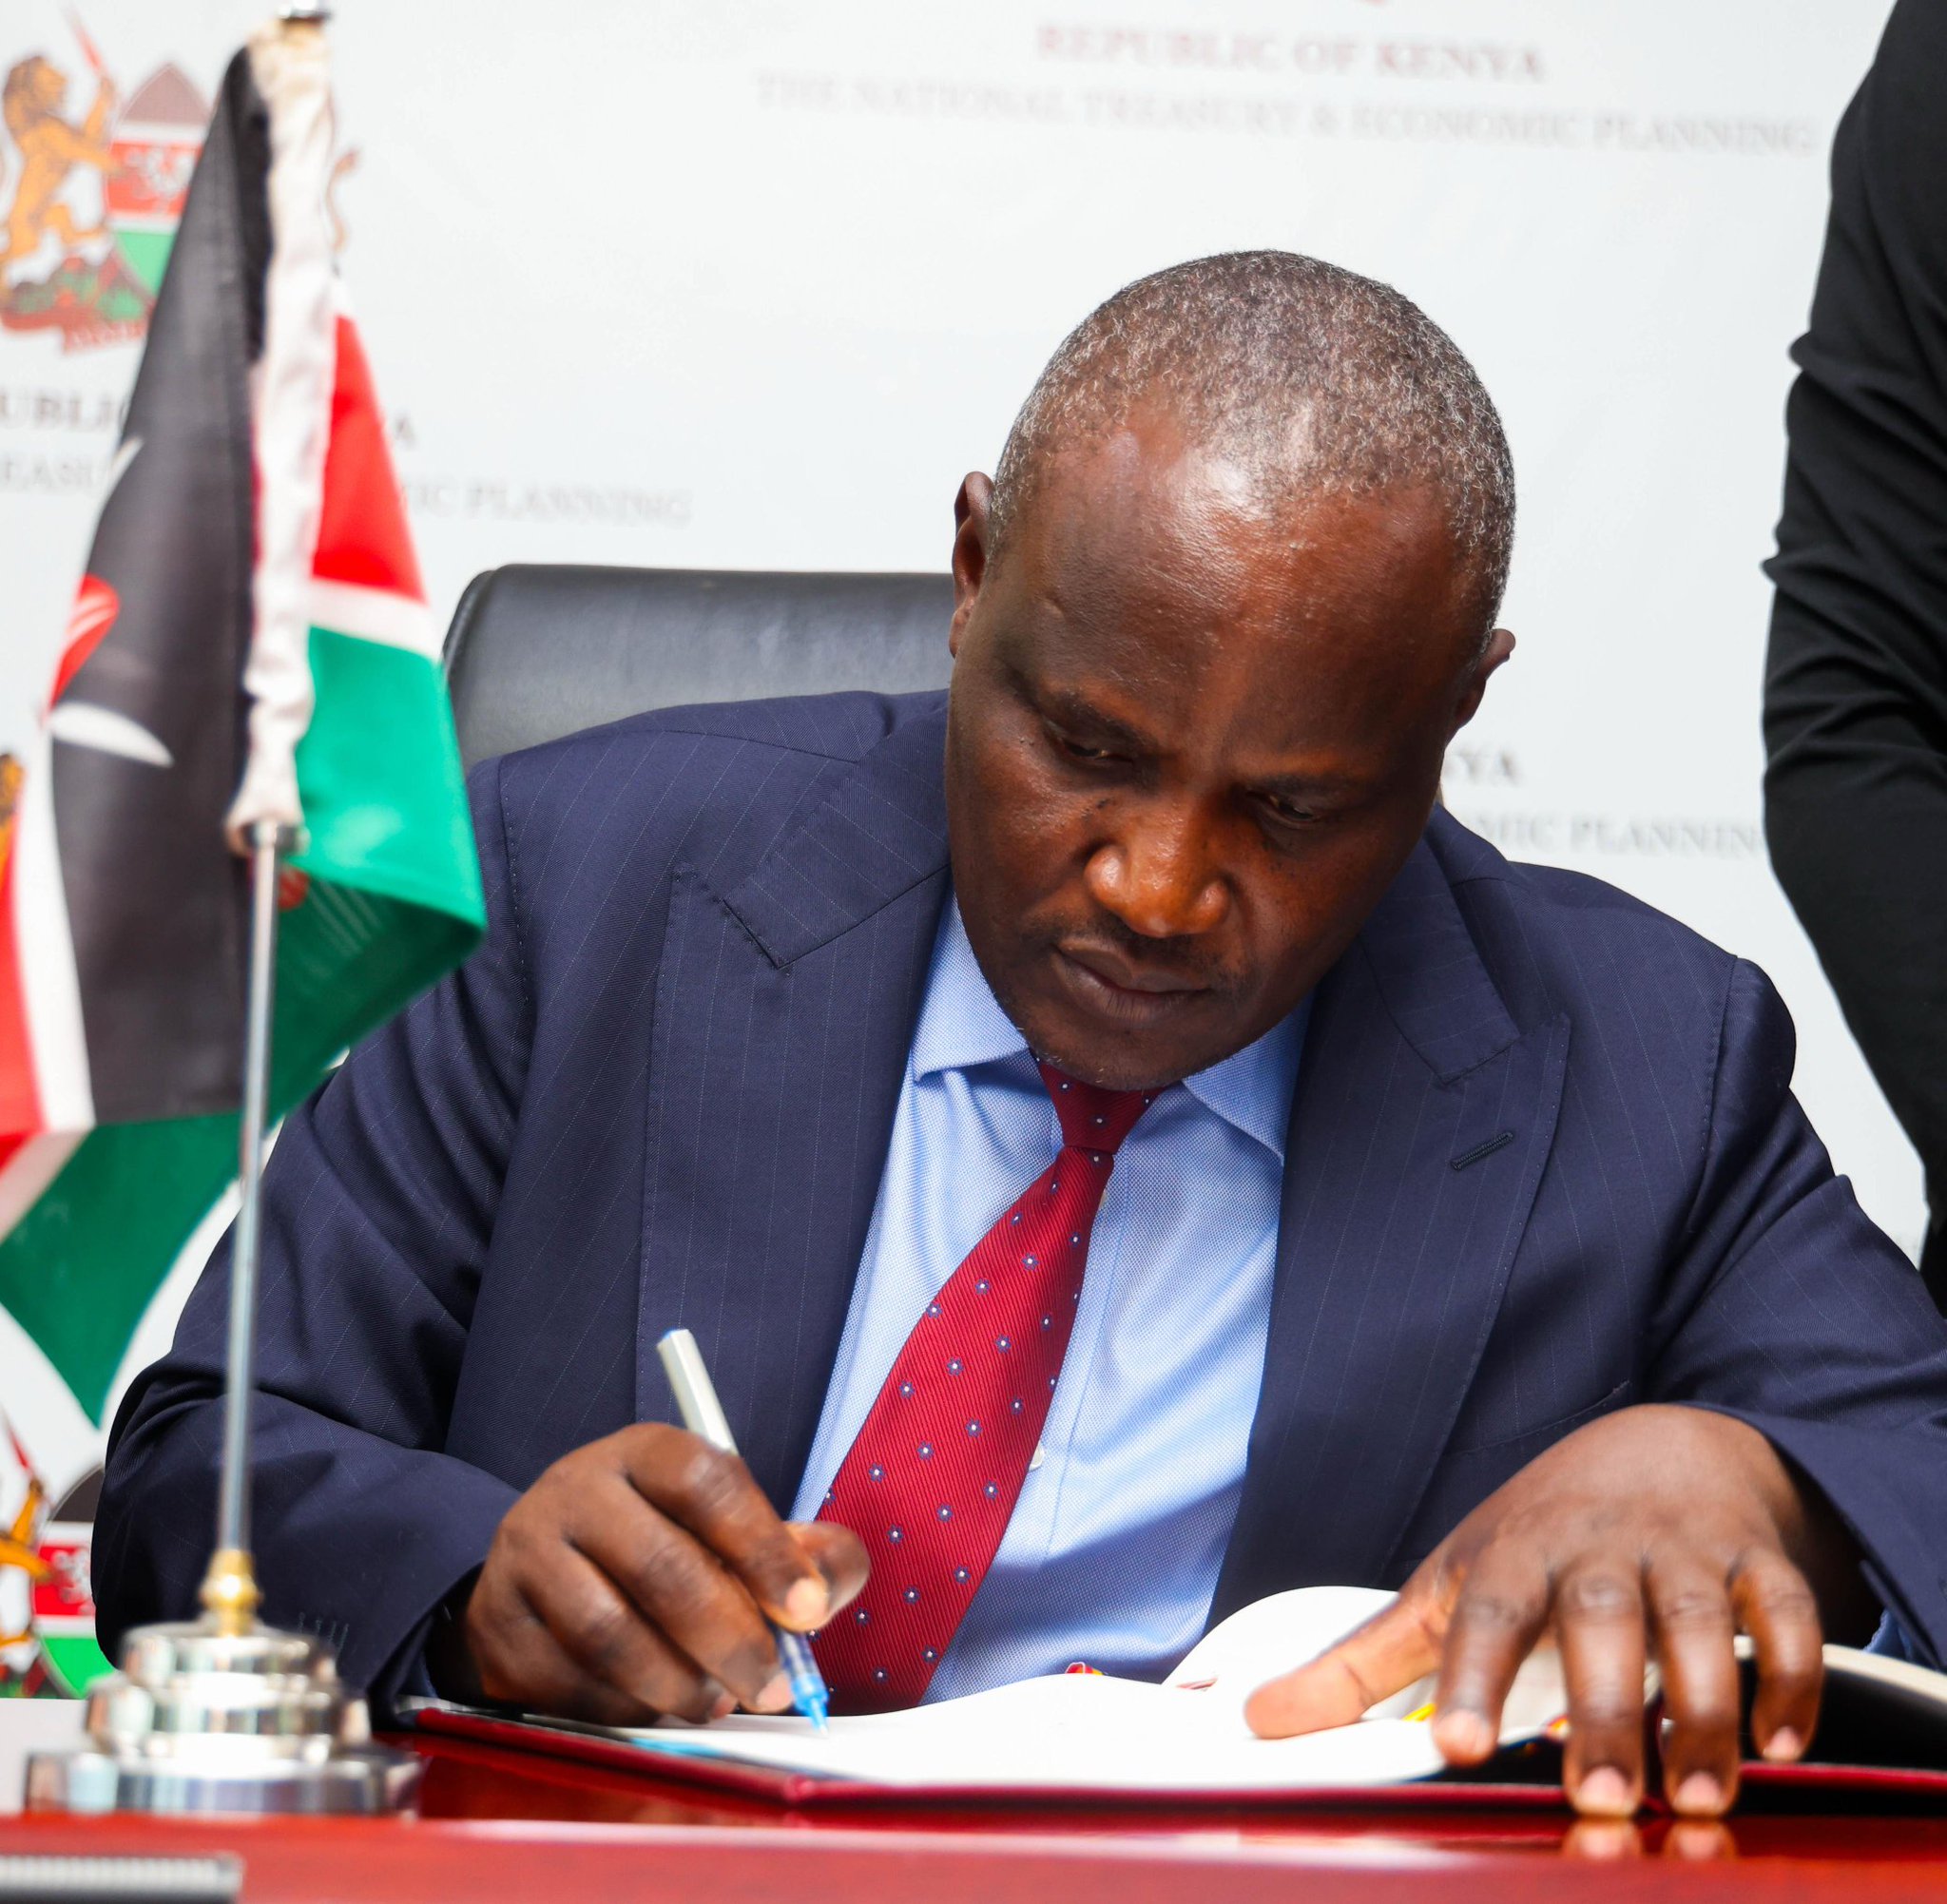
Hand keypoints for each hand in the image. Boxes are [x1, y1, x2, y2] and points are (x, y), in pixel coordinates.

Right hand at [431, 1424, 866, 1724]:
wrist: (544, 1571)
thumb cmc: (664, 1544)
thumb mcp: (732, 1526)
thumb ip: (801, 1550)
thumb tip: (829, 1590)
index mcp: (646, 1451)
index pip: (706, 1481)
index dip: (764, 1547)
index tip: (808, 1611)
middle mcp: (577, 1489)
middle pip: (660, 1566)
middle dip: (730, 1639)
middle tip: (771, 1686)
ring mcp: (528, 1554)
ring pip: (609, 1633)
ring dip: (678, 1684)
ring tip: (715, 1702)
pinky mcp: (499, 1623)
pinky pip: (569, 1682)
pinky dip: (623, 1707)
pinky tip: (650, 1705)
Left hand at [1244, 1405, 1865, 1816]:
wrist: (1657, 1449)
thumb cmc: (1536, 1537)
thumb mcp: (1444, 1585)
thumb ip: (1361, 1664)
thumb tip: (1254, 1720)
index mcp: (1510, 1558)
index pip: (1481, 1613)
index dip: (1465, 1676)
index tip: (1452, 1743)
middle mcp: (1595, 1550)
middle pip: (1596, 1621)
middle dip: (1601, 1708)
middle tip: (1598, 1796)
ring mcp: (1680, 1551)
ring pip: (1696, 1623)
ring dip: (1701, 1708)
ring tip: (1696, 1796)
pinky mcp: (1754, 1562)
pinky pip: (1783, 1614)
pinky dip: (1790, 1675)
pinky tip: (1782, 1744)